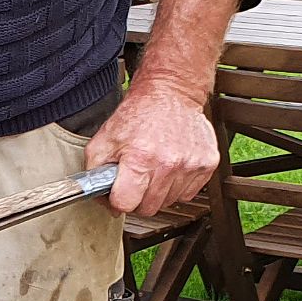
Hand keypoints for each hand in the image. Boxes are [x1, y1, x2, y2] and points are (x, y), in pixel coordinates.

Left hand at [86, 82, 218, 217]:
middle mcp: (168, 164)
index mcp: (140, 159)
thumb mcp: (104, 138)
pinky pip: (188, 194)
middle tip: (137, 179)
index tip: (119, 191)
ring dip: (159, 192)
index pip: (126, 204)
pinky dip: (177, 186)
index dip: (118, 200)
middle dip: (138, 198)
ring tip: (155, 169)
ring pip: (169, 202)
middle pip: (148, 208)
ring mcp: (191, 165)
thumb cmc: (139, 113)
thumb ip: (94, 171)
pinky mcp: (207, 164)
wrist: (172, 92)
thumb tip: (101, 198)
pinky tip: (171, 168)